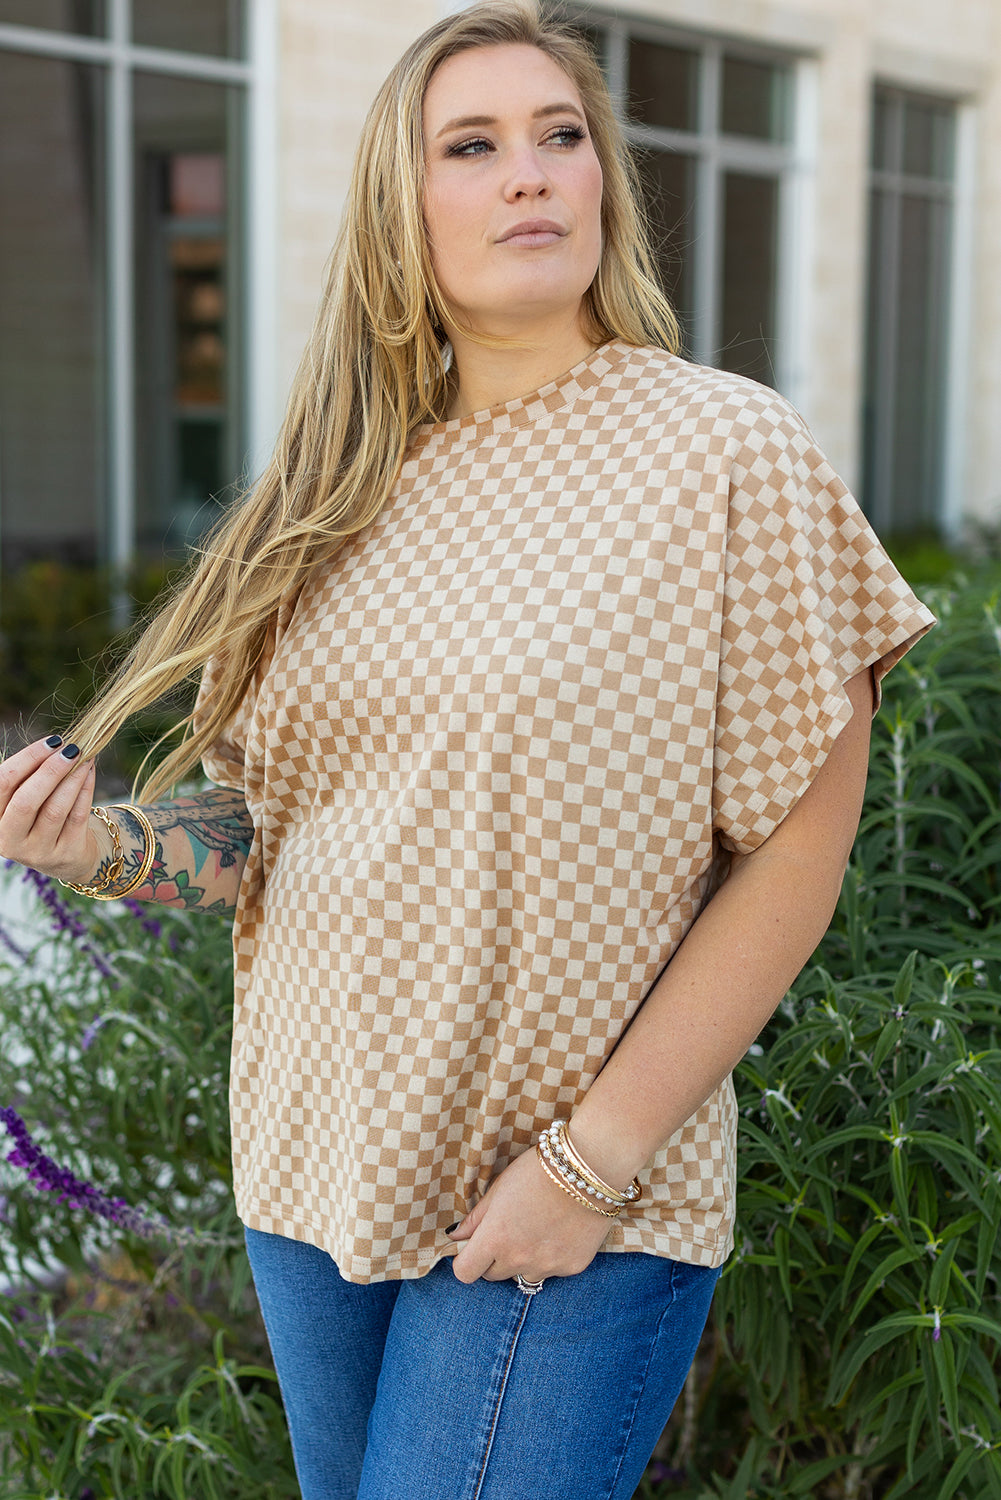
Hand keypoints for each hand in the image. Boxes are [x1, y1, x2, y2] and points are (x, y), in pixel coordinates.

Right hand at [0, 736, 107, 882]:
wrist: (68, 854)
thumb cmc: (41, 816)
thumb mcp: (26, 800)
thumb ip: (29, 777)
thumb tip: (55, 745)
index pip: (3, 784)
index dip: (27, 759)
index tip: (52, 742)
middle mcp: (10, 840)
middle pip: (26, 801)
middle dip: (50, 771)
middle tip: (71, 750)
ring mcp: (38, 851)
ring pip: (54, 809)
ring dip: (72, 778)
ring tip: (84, 758)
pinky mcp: (66, 854)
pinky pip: (77, 816)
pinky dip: (85, 790)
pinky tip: (89, 773)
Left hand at [447, 1145, 615, 1284]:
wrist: (590, 1166)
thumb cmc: (539, 1170)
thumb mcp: (500, 1188)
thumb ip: (476, 1218)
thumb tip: (455, 1237)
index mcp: (495, 1238)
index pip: (465, 1273)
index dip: (467, 1260)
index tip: (474, 1247)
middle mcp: (518, 1258)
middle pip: (493, 1275)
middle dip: (495, 1258)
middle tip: (511, 1229)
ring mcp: (547, 1266)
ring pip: (524, 1275)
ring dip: (524, 1260)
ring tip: (538, 1229)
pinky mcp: (572, 1267)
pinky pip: (552, 1271)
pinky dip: (552, 1257)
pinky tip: (560, 1230)